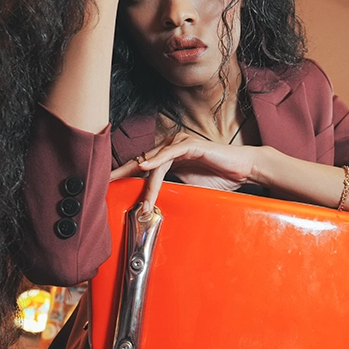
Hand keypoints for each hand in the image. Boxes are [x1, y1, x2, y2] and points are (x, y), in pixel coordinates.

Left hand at [109, 131, 261, 212]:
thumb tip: (153, 203)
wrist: (243, 170)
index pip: (143, 166)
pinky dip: (157, 160)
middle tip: (105, 182)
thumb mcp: (189, 187)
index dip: (125, 175)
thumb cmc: (220, 177)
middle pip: (142, 161)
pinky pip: (171, 154)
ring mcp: (181, 144)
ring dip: (147, 182)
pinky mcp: (191, 145)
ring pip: (156, 163)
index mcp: (170, 157)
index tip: (108, 185)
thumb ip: (171, 189)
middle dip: (123, 172)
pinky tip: (146, 167)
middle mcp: (172, 148)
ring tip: (138, 198)